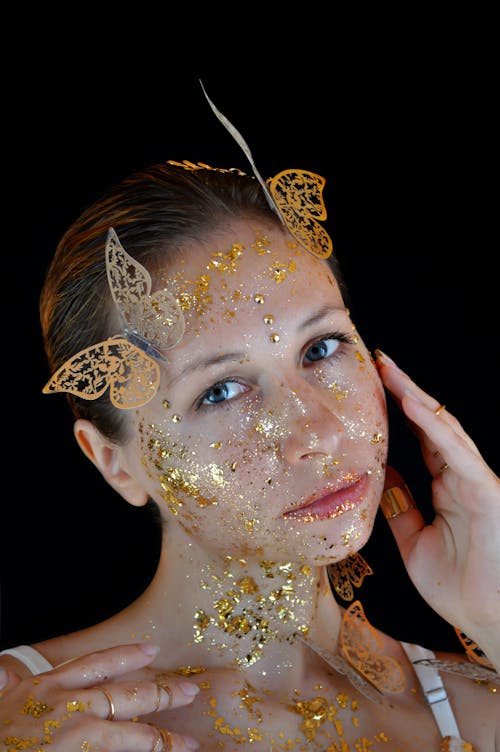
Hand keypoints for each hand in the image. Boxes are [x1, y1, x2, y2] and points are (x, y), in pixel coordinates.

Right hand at [0, 643, 199, 750]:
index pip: (96, 663)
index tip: (153, 650)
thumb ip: (9, 685)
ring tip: (189, 743)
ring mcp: (76, 735)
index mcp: (48, 685)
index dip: (127, 655)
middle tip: (190, 692)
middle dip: (162, 693)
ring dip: (163, 739)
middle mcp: (68, 705)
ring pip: (131, 733)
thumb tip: (5, 672)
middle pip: (126, 695)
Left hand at [375, 350, 499, 668]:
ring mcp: (475, 481)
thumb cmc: (458, 587)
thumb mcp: (414, 542)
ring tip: (390, 371)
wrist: (489, 622)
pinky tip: (414, 405)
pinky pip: (457, 453)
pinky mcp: (485, 491)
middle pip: (431, 425)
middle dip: (405, 392)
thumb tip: (378, 477)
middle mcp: (461, 477)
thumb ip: (400, 509)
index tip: (370, 389)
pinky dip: (435, 427)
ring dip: (417, 398)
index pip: (420, 439)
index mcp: (446, 487)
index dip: (397, 413)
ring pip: (445, 429)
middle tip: (378, 363)